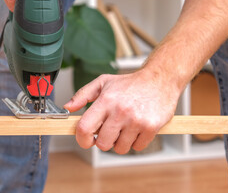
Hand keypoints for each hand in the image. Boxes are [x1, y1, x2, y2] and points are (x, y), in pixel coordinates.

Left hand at [64, 70, 179, 153]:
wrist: (159, 79)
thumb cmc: (130, 83)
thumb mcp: (103, 82)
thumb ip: (83, 95)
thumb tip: (68, 107)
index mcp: (106, 101)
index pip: (85, 128)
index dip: (82, 139)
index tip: (86, 140)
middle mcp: (120, 111)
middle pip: (103, 144)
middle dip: (104, 141)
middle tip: (110, 130)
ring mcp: (136, 121)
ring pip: (120, 148)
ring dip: (121, 142)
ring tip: (125, 127)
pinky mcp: (151, 127)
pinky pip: (137, 147)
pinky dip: (136, 141)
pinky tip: (137, 128)